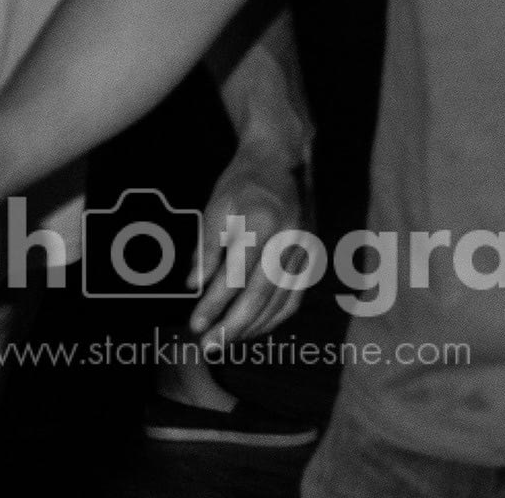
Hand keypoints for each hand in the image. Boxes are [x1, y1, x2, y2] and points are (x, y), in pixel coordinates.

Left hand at [185, 148, 307, 349]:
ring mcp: (305, 249)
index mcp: (264, 223)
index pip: (237, 275)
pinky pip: (296, 296)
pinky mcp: (312, 256)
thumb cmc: (244, 181)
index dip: (214, 304)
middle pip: (261, 295)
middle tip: (208, 346)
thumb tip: (193, 286)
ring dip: (253, 327)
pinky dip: (275, 318)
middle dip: (233, 325)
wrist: (283, 158)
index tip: (194, 324)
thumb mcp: (216, 207)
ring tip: (226, 341)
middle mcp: (290, 239)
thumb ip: (206, 248)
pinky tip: (255, 328)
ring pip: (281, 301)